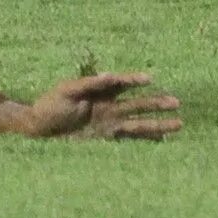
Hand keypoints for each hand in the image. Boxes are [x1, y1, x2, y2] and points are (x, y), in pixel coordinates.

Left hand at [21, 72, 182, 140]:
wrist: (37, 130)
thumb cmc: (49, 106)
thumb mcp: (67, 91)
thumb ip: (88, 84)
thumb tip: (109, 75)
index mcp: (98, 91)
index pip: (121, 84)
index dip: (134, 80)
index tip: (149, 79)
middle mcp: (107, 107)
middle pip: (137, 104)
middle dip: (156, 103)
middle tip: (177, 102)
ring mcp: (108, 124)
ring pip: (139, 123)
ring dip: (158, 124)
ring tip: (180, 123)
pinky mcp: (105, 139)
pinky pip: (130, 139)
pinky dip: (145, 140)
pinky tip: (161, 142)